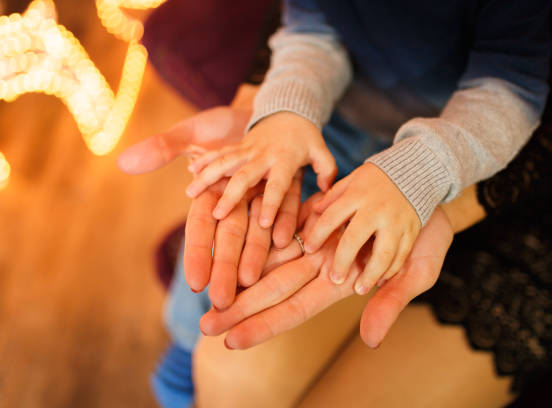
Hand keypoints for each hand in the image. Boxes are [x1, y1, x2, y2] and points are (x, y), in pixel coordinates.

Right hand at [117, 106, 301, 305]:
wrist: (260, 110)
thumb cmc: (221, 125)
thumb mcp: (193, 133)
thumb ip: (164, 148)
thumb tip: (124, 163)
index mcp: (210, 194)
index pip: (200, 229)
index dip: (197, 254)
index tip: (196, 284)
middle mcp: (235, 202)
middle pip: (228, 238)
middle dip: (225, 268)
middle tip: (223, 302)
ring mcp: (262, 198)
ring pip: (258, 230)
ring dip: (257, 257)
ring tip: (253, 283)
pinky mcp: (287, 188)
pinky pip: (289, 207)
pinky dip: (289, 225)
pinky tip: (291, 245)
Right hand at [184, 111, 336, 246]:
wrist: (288, 109)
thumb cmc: (306, 138)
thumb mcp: (321, 151)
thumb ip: (326, 170)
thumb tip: (327, 191)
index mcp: (284, 161)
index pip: (277, 185)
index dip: (271, 203)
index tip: (263, 223)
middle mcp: (263, 156)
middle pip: (244, 176)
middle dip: (230, 195)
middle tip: (218, 215)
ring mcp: (247, 149)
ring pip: (224, 162)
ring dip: (207, 176)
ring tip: (190, 192)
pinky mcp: (237, 145)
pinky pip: (219, 152)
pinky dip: (204, 158)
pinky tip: (189, 170)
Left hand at [199, 208, 452, 348]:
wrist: (426, 189)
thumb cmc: (430, 235)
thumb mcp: (416, 270)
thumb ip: (390, 302)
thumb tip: (370, 342)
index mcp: (343, 284)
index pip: (296, 309)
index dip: (263, 326)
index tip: (230, 342)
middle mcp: (324, 265)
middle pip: (274, 288)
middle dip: (240, 308)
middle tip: (204, 326)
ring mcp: (318, 240)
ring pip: (271, 259)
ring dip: (240, 276)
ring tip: (207, 291)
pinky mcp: (316, 215)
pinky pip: (281, 226)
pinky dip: (258, 237)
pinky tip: (229, 244)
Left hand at [305, 163, 419, 295]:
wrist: (417, 170)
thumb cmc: (377, 179)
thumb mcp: (353, 180)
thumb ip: (334, 196)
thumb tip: (313, 211)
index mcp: (358, 194)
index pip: (331, 217)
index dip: (318, 235)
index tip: (309, 249)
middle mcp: (376, 209)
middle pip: (354, 239)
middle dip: (342, 261)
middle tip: (334, 279)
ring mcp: (396, 221)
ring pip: (383, 253)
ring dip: (370, 274)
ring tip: (359, 289)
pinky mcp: (412, 230)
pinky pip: (401, 254)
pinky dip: (391, 270)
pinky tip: (380, 280)